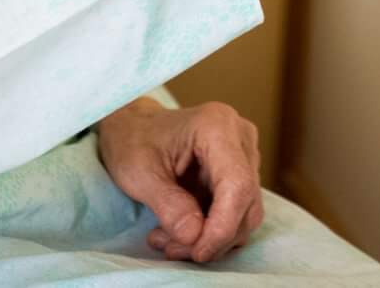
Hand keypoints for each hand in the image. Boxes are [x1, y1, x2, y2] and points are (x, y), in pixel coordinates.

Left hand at [94, 96, 264, 263]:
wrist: (135, 128)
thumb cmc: (133, 142)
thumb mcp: (139, 174)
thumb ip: (168, 205)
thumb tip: (194, 236)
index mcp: (217, 126)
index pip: (237, 185)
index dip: (222, 226)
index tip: (197, 252)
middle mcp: (240, 137)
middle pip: (246, 202)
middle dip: (213, 237)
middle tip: (171, 248)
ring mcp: (245, 153)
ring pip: (245, 212)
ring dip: (210, 237)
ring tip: (167, 238)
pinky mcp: (241, 171)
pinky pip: (237, 211)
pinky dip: (211, 230)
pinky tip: (179, 230)